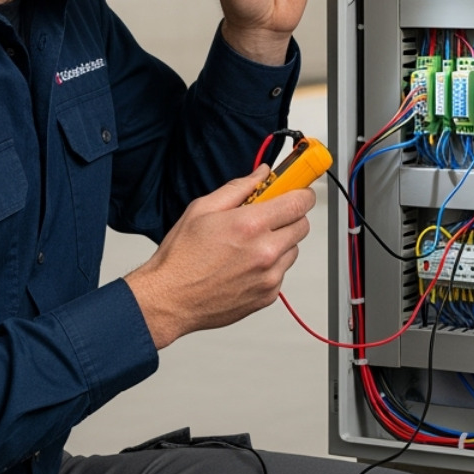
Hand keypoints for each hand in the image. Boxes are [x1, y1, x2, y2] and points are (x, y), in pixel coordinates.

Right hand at [124, 167, 314, 348]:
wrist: (170, 300)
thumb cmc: (181, 258)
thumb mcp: (203, 209)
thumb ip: (238, 187)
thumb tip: (262, 174)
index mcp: (250, 225)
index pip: (299, 202)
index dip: (301, 193)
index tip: (297, 191)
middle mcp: (265, 252)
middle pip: (302, 225)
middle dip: (290, 217)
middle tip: (269, 217)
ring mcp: (269, 276)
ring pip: (293, 250)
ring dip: (280, 243)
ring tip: (250, 244)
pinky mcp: (268, 295)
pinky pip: (282, 272)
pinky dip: (270, 266)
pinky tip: (245, 264)